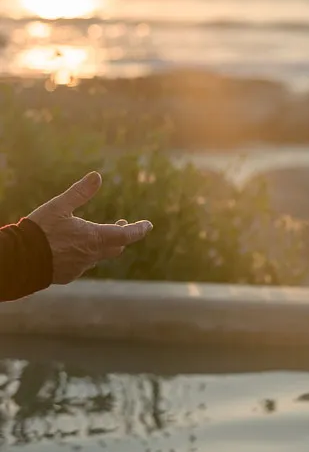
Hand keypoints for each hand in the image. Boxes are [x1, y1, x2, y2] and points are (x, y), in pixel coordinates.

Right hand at [27, 172, 152, 283]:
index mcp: (94, 238)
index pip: (126, 235)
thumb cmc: (39, 231)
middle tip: (123, 224)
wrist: (18, 260)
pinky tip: (75, 249)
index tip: (148, 225)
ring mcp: (80, 267)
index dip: (139, 230)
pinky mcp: (68, 275)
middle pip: (116, 247)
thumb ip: (79, 193)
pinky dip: (84, 254)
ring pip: (98, 256)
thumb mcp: (59, 207)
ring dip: (102, 245)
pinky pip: (82, 264)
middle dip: (122, 235)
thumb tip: (97, 176)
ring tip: (97, 234)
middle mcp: (91, 255)